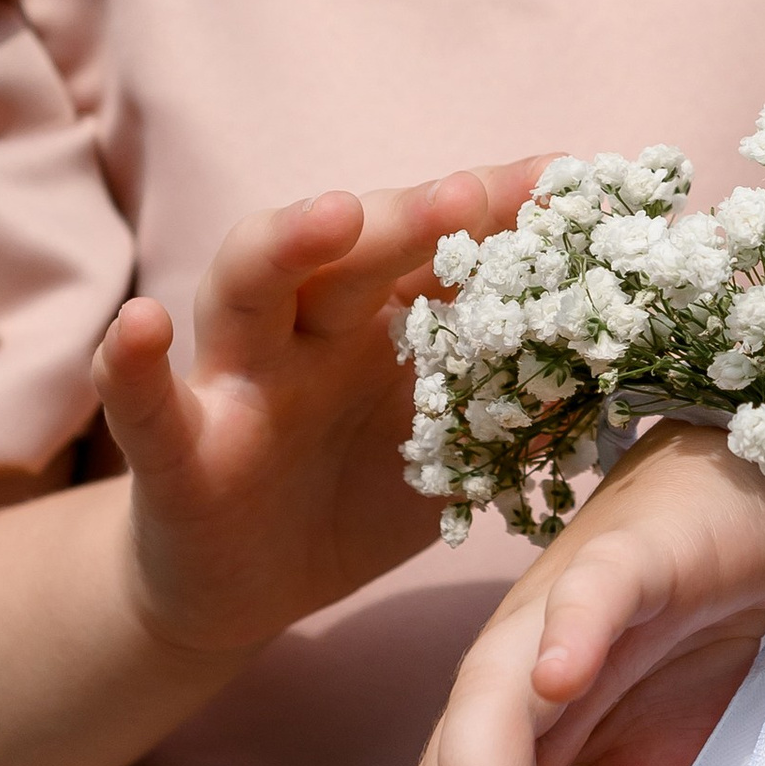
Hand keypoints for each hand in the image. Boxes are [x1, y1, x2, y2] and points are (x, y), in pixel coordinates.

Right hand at [91, 158, 544, 659]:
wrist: (244, 587)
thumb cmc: (353, 493)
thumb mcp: (451, 451)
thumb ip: (521, 408)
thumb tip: (633, 367)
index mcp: (378, 316)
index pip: (441, 244)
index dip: (501, 210)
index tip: (572, 178)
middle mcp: (305, 325)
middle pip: (354, 249)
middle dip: (413, 215)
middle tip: (473, 193)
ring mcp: (235, 377)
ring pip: (249, 286)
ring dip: (287, 243)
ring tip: (332, 215)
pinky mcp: (177, 449)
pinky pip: (144, 402)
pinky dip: (131, 362)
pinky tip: (139, 325)